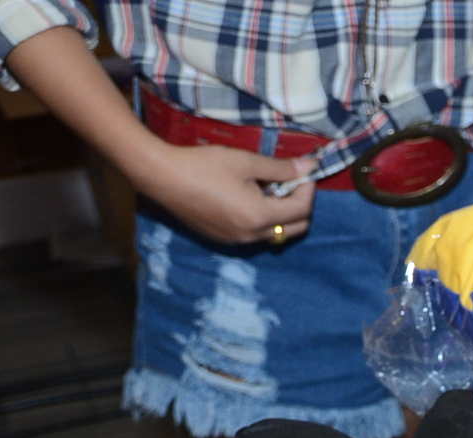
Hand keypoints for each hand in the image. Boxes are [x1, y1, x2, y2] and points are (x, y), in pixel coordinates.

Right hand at [130, 143, 315, 245]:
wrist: (162, 177)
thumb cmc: (204, 165)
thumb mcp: (245, 161)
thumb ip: (280, 167)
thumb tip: (311, 166)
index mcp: (259, 217)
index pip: (302, 209)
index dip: (308, 188)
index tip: (304, 169)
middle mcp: (252, 236)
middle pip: (296, 228)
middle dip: (301, 204)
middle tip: (290, 180)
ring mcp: (237, 242)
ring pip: (277, 233)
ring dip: (282, 212)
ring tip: (268, 187)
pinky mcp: (225, 240)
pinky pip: (257, 234)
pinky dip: (263, 219)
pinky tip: (249, 197)